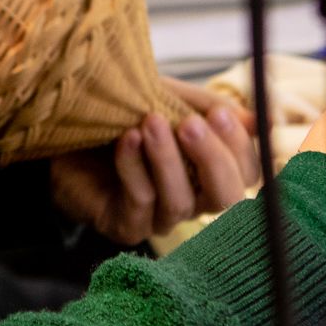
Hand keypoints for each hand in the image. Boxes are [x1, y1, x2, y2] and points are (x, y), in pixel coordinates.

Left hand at [48, 79, 258, 245]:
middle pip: (225, 197)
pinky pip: (140, 202)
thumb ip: (209, 108)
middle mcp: (191, 199)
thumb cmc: (122, 113)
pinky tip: (126, 139)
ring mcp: (159, 217)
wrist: (63, 127)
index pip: (246, 172)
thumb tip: (261, 121)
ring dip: (166, 159)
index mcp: (209, 171)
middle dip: (212, 159)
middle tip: (190, 124)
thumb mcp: (169, 98)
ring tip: (150, 122)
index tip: (219, 112)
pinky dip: (135, 167)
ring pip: (180, 202)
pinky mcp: (126, 226)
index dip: (239, 146)